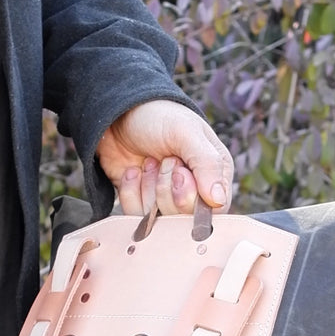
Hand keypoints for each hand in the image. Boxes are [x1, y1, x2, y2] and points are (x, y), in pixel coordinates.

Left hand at [96, 99, 233, 216]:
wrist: (117, 115)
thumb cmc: (158, 117)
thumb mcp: (186, 132)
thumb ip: (206, 164)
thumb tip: (218, 199)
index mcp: (213, 174)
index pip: (214, 208)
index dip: (193, 197)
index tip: (179, 173)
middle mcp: (193, 191)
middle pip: (184, 218)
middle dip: (167, 188)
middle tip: (163, 160)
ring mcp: (166, 201)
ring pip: (159, 220)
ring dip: (148, 188)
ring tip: (148, 162)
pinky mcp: (142, 206)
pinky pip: (136, 217)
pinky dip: (131, 192)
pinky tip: (133, 172)